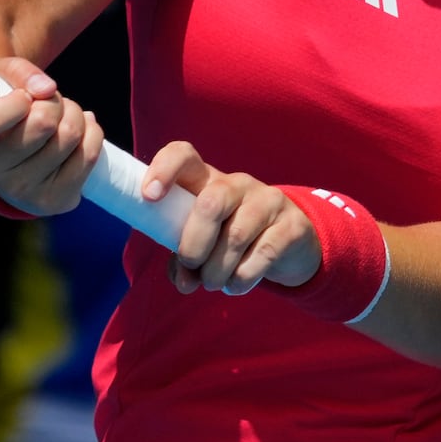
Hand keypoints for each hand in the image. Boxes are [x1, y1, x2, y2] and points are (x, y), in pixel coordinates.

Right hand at [0, 58, 103, 215]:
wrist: (4, 150)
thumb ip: (19, 73)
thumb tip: (47, 89)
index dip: (16, 101)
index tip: (23, 96)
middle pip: (42, 124)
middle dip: (53, 102)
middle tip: (46, 102)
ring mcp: (19, 192)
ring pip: (69, 136)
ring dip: (73, 114)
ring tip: (60, 116)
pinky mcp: (51, 202)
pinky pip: (88, 155)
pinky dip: (91, 132)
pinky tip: (77, 131)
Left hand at [145, 141, 322, 295]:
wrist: (288, 247)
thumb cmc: (230, 241)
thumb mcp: (203, 244)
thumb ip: (184, 260)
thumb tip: (183, 280)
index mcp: (206, 181)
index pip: (183, 156)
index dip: (163, 170)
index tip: (148, 197)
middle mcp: (237, 183)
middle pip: (210, 203)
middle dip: (194, 245)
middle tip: (190, 267)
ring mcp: (268, 200)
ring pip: (235, 235)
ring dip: (217, 271)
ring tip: (213, 283)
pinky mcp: (291, 225)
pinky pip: (262, 254)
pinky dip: (242, 279)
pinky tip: (236, 285)